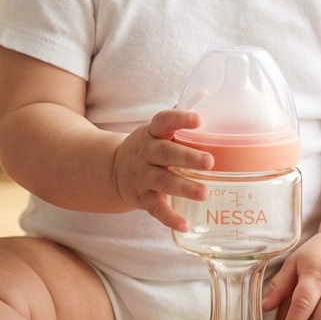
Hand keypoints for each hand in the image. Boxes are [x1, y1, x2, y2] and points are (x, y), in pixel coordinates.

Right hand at [112, 109, 212, 230]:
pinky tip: (186, 225)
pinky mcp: (141, 198)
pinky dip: (169, 218)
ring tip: (204, 193)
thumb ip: (179, 115)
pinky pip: (155, 209)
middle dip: (187, 157)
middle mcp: (146, 153)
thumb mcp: (157, 128)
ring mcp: (142, 177)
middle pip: (165, 153)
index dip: (179, 119)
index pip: (164, 121)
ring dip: (183, 187)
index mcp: (152, 133)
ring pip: (162, 182)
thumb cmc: (148, 146)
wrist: (111, 170)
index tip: (198, 120)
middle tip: (210, 161)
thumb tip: (207, 94)